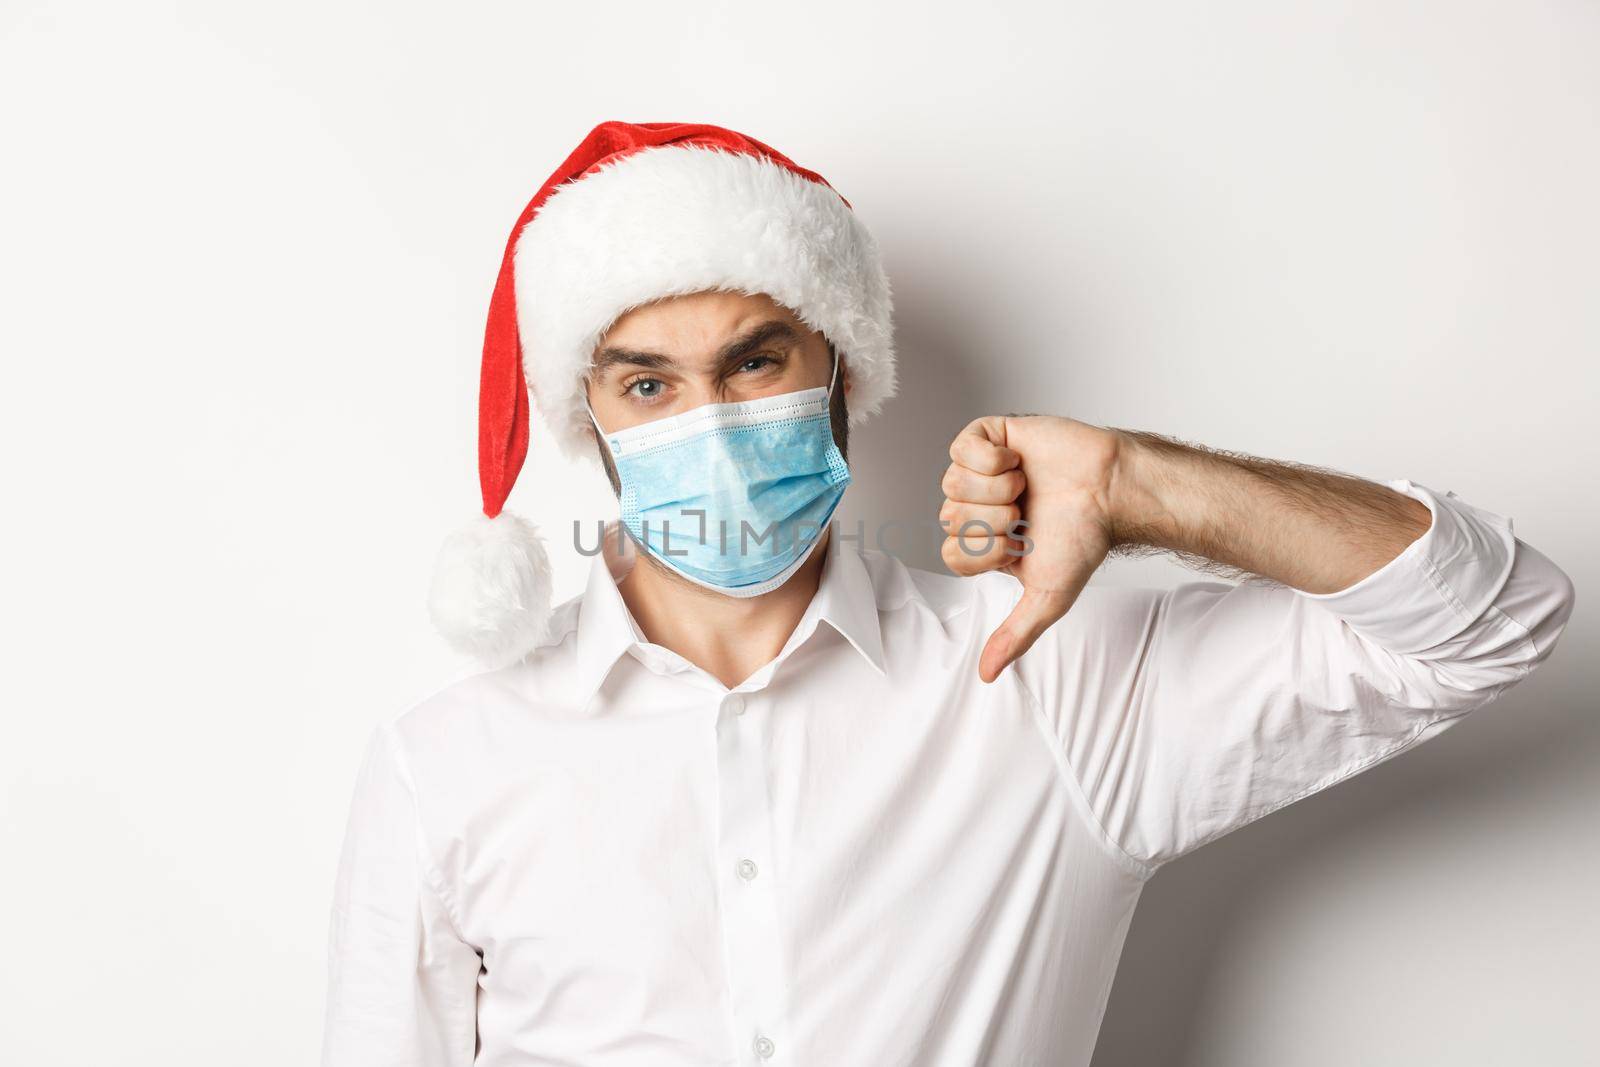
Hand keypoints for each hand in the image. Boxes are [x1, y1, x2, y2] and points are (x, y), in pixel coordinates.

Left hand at [939, 415, 1123, 682]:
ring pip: (951, 483)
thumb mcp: (1047, 595)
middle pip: (949, 518)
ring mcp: (979, 470)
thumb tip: (986, 675)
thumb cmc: (1084, 538)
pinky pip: (961, 447)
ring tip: (1027, 487)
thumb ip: (1015, 635)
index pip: (952, 554)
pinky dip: (992, 458)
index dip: (986, 551)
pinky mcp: (988, 435)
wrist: (1111, 490)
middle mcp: (976, 506)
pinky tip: (1019, 462)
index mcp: (983, 542)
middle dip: (995, 520)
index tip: (1022, 545)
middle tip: (1028, 514)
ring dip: (997, 489)